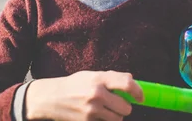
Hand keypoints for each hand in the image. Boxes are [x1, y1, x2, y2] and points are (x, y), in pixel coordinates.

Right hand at [25, 70, 143, 120]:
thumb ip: (111, 78)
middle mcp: (96, 94)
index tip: (141, 97)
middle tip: (117, 104)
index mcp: (99, 78)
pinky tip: (95, 115)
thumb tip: (132, 82)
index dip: (138, 92)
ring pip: (117, 119)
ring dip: (115, 116)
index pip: (127, 84)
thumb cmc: (73, 84)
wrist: (51, 98)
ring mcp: (92, 110)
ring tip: (104, 109)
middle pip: (126, 108)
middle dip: (124, 107)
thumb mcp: (91, 75)